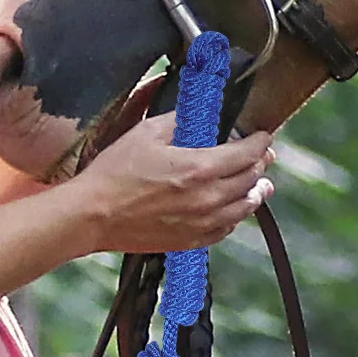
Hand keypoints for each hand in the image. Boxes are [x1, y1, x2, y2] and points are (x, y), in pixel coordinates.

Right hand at [75, 115, 274, 252]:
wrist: (93, 215)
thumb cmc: (115, 173)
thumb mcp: (147, 133)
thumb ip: (179, 122)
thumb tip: (197, 114)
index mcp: (200, 168)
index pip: (247, 154)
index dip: (261, 143)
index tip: (265, 137)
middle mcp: (208, 198)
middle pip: (250, 180)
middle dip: (260, 164)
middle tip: (264, 157)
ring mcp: (201, 223)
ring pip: (244, 208)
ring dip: (256, 193)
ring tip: (261, 186)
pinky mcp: (190, 241)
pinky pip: (225, 230)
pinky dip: (235, 216)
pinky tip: (233, 210)